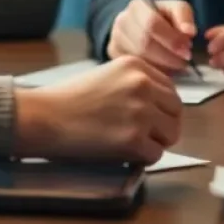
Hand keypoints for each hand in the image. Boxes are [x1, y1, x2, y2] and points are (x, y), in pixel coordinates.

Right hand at [13, 56, 181, 163]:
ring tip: (135, 143)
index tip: (153, 117)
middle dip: (165, 125)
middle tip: (148, 135)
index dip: (163, 107)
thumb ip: (136, 83)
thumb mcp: (109, 75)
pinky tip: (126, 153)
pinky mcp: (133, 139)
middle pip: (176, 110)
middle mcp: (143, 84)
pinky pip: (156, 154)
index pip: (170, 89)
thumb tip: (160, 104)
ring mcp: (140, 111)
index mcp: (137, 65)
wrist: (46, 117)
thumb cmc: (71, 99)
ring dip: (157, 142)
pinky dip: (144, 158)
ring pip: (171, 133)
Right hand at [107, 0, 196, 72]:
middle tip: (184, 62)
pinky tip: (163, 71)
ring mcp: (115, 40)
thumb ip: (184, 16)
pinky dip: (151, 74)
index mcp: (136, 6)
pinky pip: (133, 70)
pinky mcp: (114, 57)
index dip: (172, 39)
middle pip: (144, 43)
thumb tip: (189, 32)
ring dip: (161, 67)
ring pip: (138, 60)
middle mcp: (121, 21)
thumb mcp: (176, 9)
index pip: (152, 23)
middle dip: (168, 56)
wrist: (143, 25)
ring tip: (176, 66)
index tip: (188, 50)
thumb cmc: (164, 18)